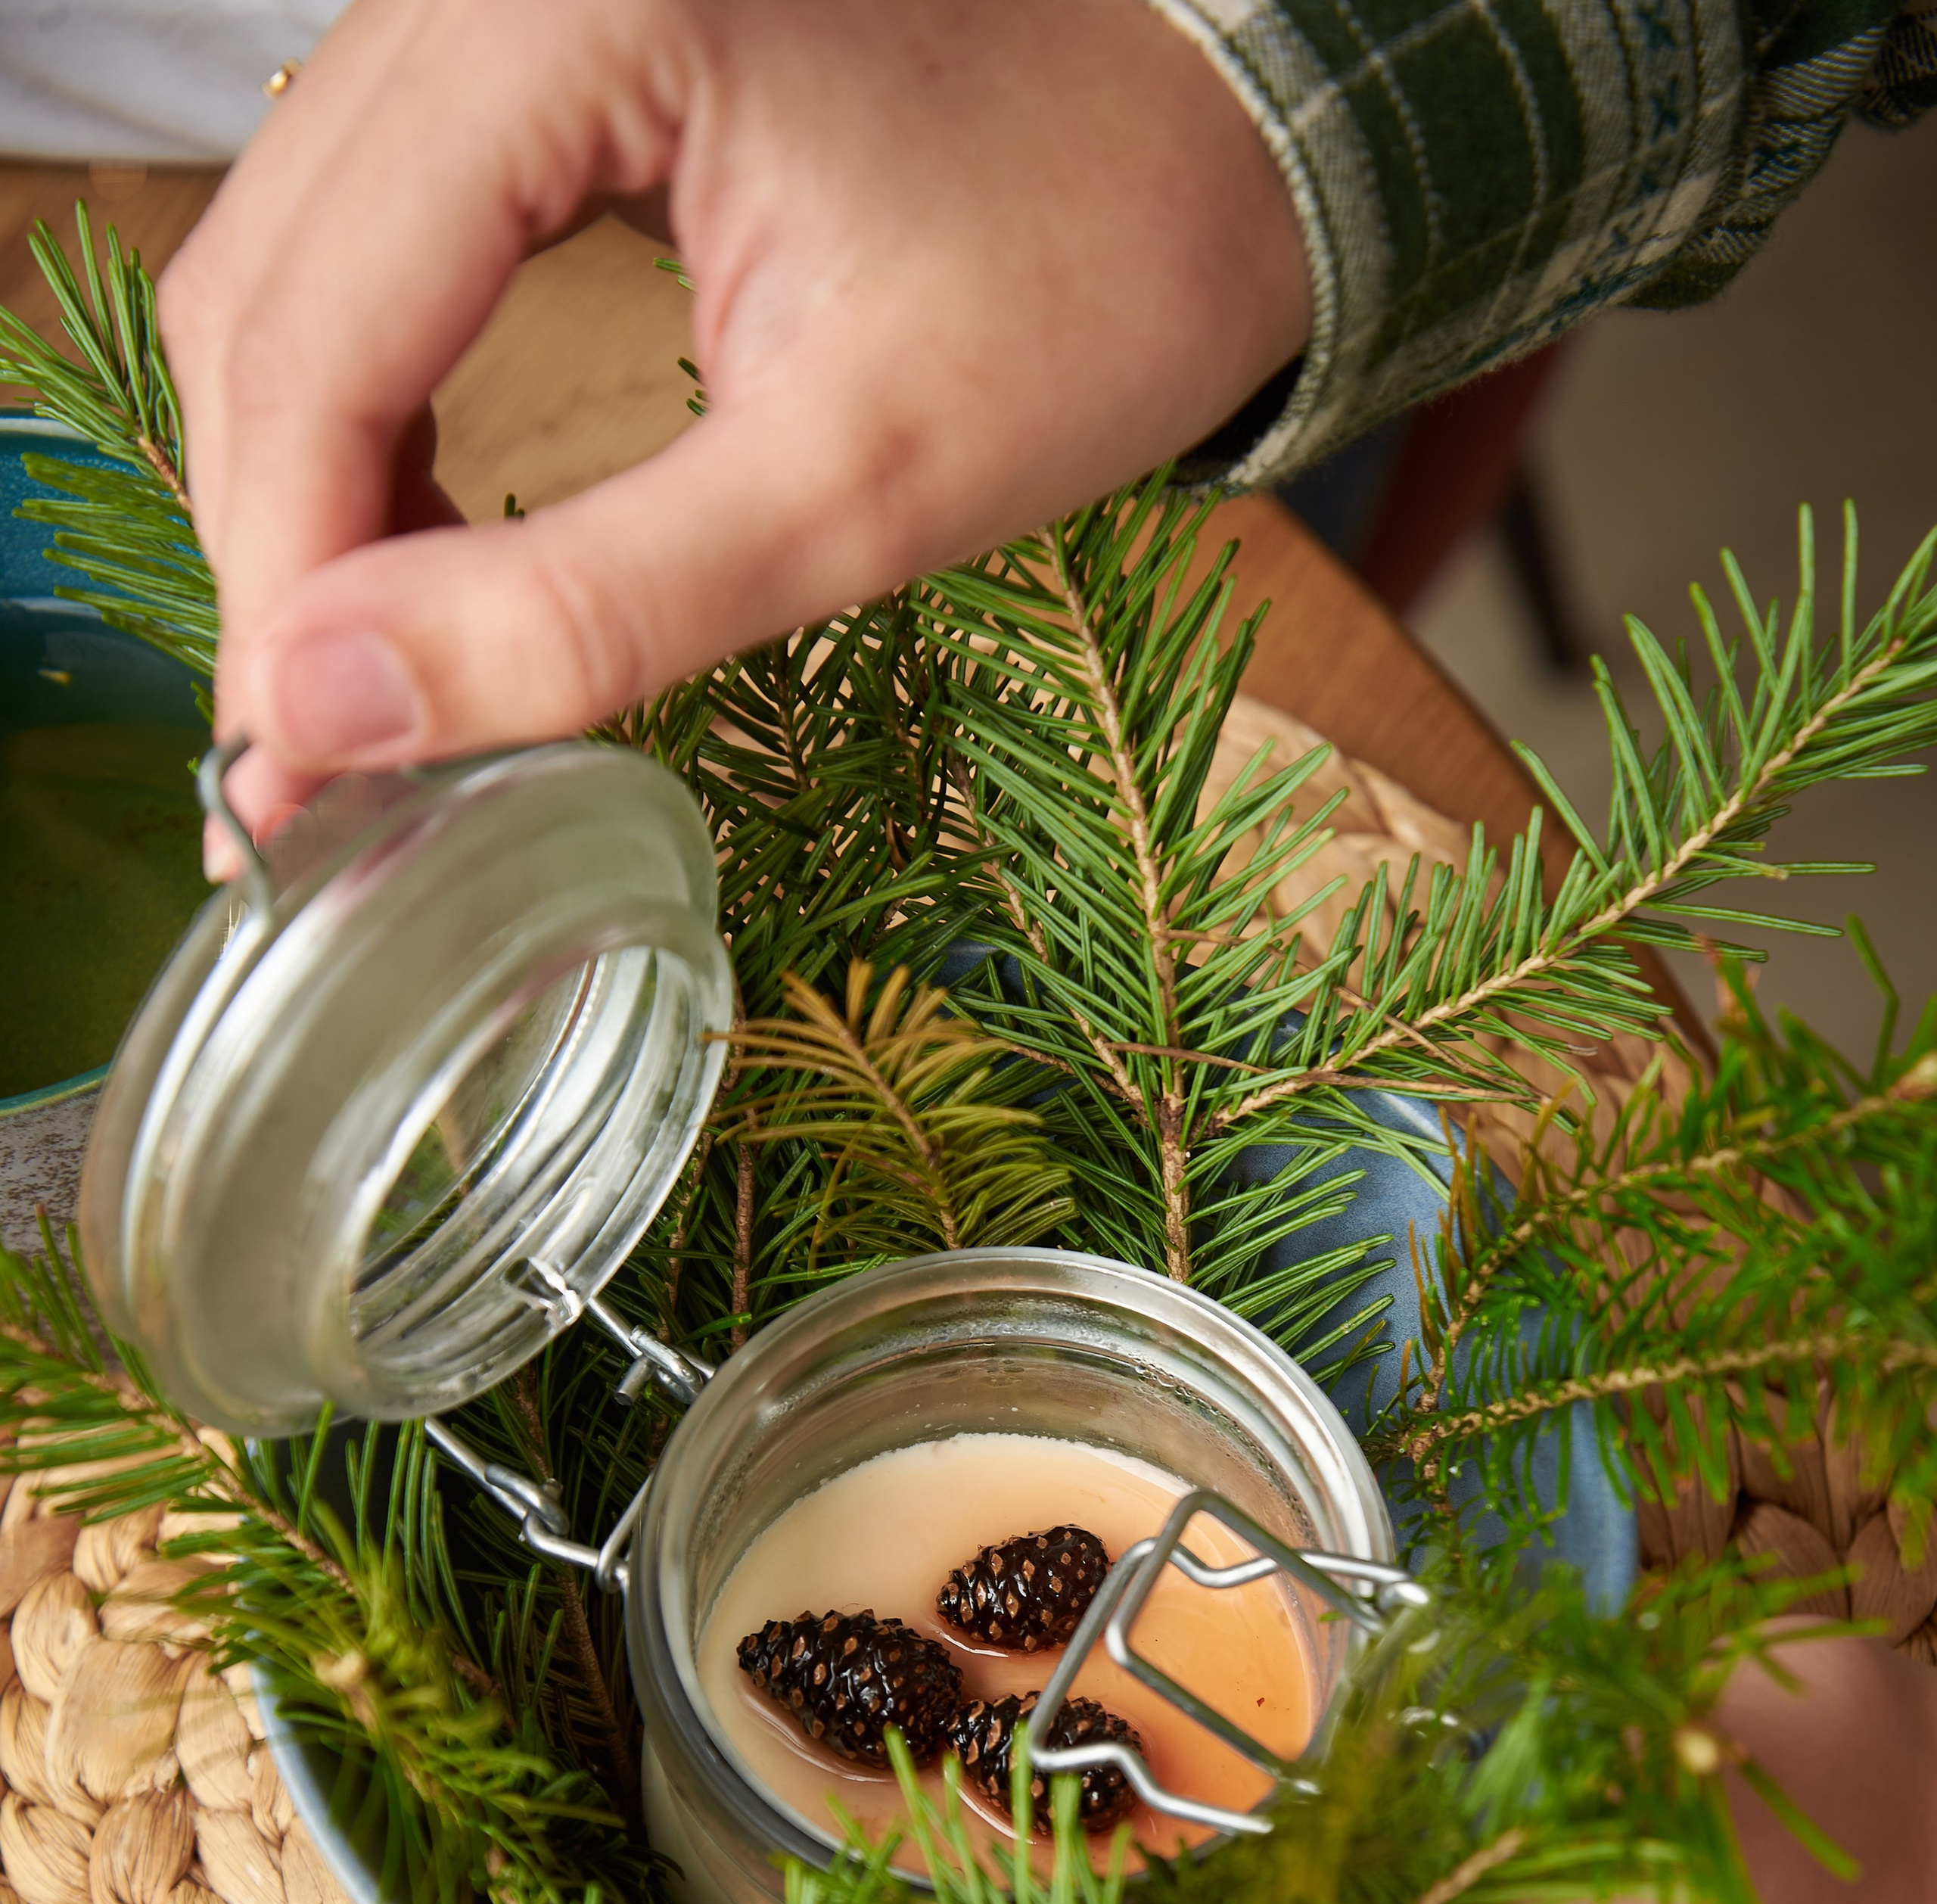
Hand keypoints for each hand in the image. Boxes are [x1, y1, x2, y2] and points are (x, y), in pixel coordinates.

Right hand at [158, 0, 1309, 859]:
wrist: (1223, 125)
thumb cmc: (1094, 275)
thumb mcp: (856, 484)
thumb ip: (586, 603)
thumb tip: (325, 710)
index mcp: (561, 21)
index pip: (312, 334)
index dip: (285, 580)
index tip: (301, 782)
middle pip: (262, 292)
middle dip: (280, 548)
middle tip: (328, 766)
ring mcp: (493, 4)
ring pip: (287, 266)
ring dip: (309, 487)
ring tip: (376, 680)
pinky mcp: (526, 55)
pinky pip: (362, 239)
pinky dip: (365, 408)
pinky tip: (420, 546)